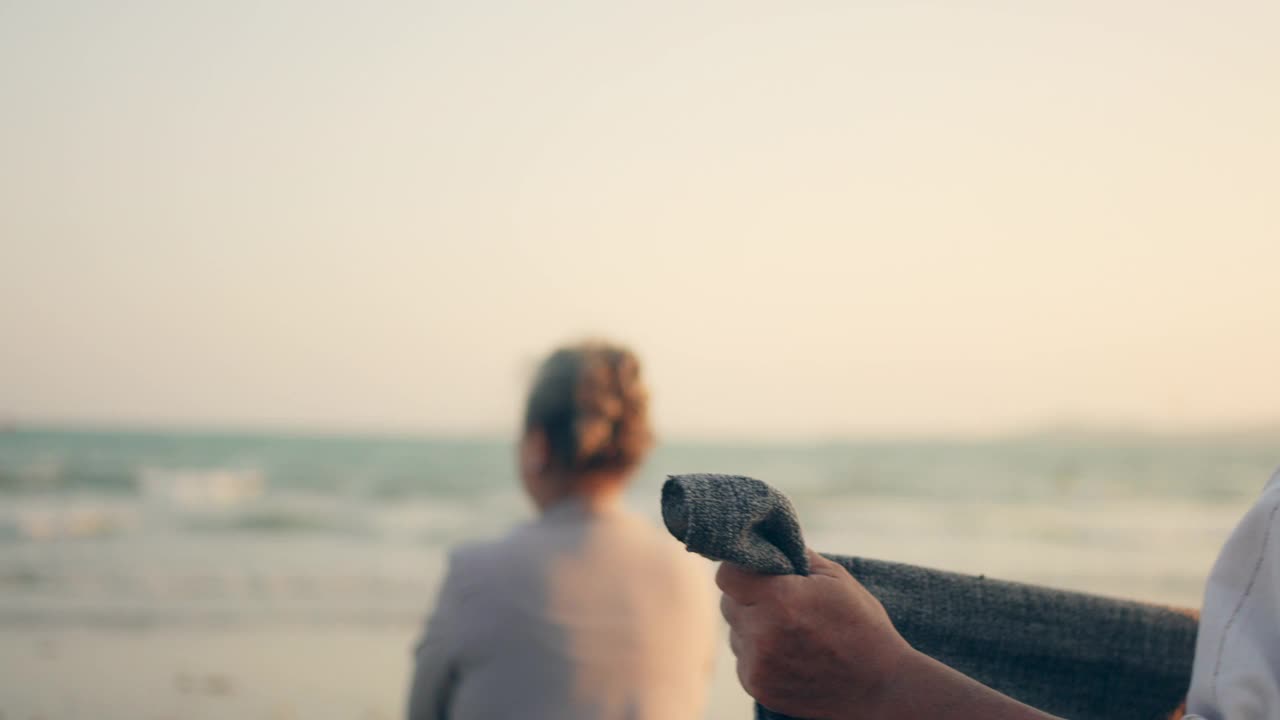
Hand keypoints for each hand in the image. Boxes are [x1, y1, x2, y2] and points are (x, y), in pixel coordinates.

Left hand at [717, 549, 911, 718]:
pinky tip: (791, 654)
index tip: (758, 572)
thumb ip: (794, 555)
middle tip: (782, 602)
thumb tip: (766, 540)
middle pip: (729, 603)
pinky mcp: (758, 687)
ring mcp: (758, 665)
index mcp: (780, 600)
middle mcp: (762, 634)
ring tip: (793, 632)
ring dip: (754, 627)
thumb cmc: (860, 625)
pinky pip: (744, 659)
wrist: (880, 686)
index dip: (741, 569)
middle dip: (749, 597)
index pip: (727, 575)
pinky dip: (759, 654)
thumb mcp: (835, 577)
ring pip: (736, 632)